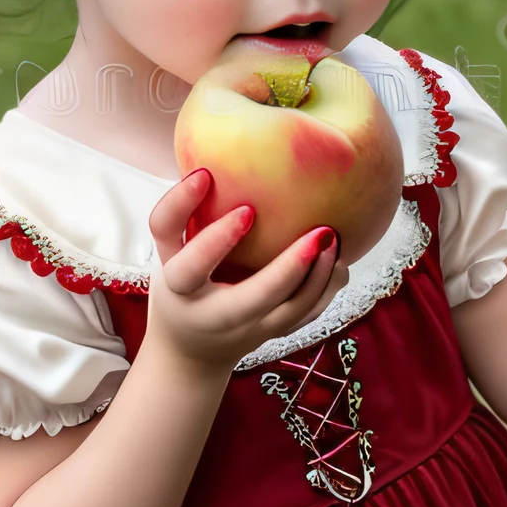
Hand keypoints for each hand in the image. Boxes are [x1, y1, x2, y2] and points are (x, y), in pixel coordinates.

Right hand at [143, 169, 347, 372]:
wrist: (189, 352)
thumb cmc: (179, 282)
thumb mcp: (167, 252)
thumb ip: (182, 214)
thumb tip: (212, 153)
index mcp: (179, 288)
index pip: (190, 265)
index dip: (213, 236)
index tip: (229, 197)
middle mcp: (212, 314)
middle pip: (250, 300)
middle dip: (285, 269)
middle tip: (317, 231)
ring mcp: (247, 330)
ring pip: (287, 313)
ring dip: (316, 277)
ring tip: (333, 237)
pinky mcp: (271, 334)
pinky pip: (305, 316)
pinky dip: (325, 289)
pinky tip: (338, 261)